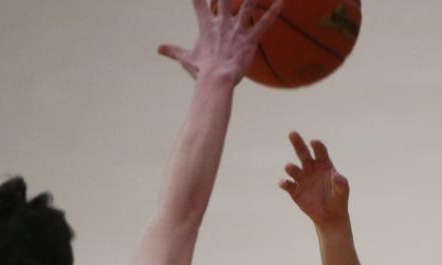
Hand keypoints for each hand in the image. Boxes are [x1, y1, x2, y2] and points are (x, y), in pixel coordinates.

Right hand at [158, 0, 283, 83]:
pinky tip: (282, 1)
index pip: (199, 3)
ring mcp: (237, 30)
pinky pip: (264, 23)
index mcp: (206, 26)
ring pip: (247, 6)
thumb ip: (173, 51)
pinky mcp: (250, 39)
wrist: (216, 80)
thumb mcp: (186, 59)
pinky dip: (273, 12)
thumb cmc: (201, 71)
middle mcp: (222, 24)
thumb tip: (159, 49)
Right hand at [280, 132, 349, 226]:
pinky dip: (284, 183)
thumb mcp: (343, 190)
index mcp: (323, 164)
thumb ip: (340, 182)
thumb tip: (336, 176)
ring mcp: (302, 179)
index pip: (320, 152)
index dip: (317, 146)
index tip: (314, 143)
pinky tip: (283, 183)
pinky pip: (288, 185)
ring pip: (294, 169)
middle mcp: (311, 168)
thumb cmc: (338, 199)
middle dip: (298, 143)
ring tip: (290, 167)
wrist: (330, 215)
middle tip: (292, 133)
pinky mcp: (295, 190)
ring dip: (291, 167)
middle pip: (303, 153)